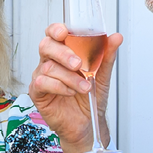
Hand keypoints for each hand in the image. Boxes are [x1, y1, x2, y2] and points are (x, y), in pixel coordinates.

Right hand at [28, 23, 122, 152]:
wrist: (88, 122)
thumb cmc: (91, 98)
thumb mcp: (102, 75)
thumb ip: (106, 55)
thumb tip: (115, 37)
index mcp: (63, 53)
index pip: (53, 33)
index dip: (56, 29)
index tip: (65, 33)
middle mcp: (49, 62)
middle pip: (46, 46)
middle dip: (63, 53)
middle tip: (79, 65)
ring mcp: (41, 76)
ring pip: (48, 67)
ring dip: (70, 78)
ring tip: (84, 88)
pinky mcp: (37, 92)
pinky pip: (42, 83)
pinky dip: (59, 87)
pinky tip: (70, 93)